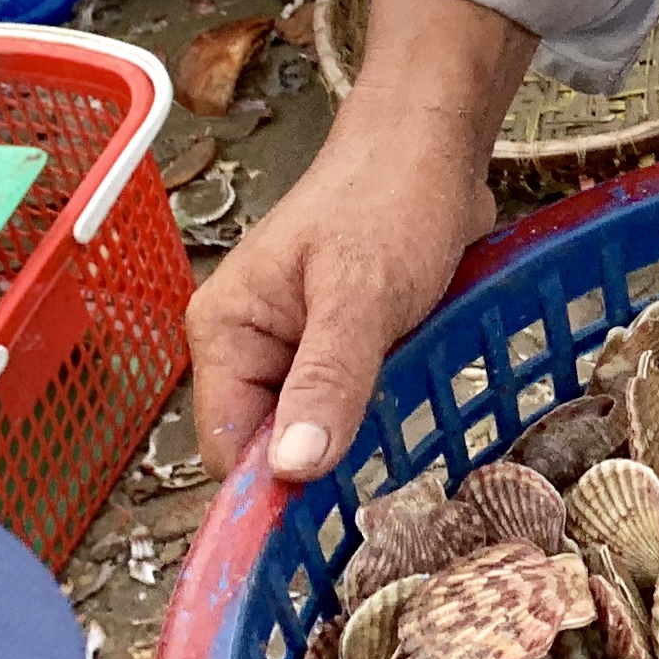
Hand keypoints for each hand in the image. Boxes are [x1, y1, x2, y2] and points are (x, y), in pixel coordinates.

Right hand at [188, 0, 530, 481]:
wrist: (433, 144)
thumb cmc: (391, 199)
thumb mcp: (361, 295)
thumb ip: (327, 379)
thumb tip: (293, 469)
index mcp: (225, 330)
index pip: (229, 446)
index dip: (273, 485)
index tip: (327, 514)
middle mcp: (248, 345)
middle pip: (271, 445)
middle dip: (323, 458)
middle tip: (385, 469)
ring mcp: (293, 347)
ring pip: (315, 428)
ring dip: (358, 434)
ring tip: (406, 425)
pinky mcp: (337, 345)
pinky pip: (348, 402)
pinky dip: (379, 408)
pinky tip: (415, 404)